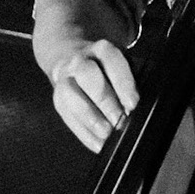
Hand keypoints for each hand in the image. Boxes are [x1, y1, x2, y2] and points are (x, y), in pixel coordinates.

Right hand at [45, 35, 138, 152]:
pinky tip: (98, 144)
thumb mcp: (121, 65)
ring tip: (106, 134)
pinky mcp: (58, 99)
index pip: (111, 60)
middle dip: (105, 100)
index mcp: (101, 49)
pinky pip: (67, 116)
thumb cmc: (106, 68)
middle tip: (120, 121)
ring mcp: (65, 79)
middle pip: (87, 75)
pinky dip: (84, 132)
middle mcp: (79, 61)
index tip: (133, 103)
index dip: (122, 82)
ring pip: (71, 95)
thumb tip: (136, 108)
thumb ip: (129, 83)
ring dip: (90, 117)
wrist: (71, 58)